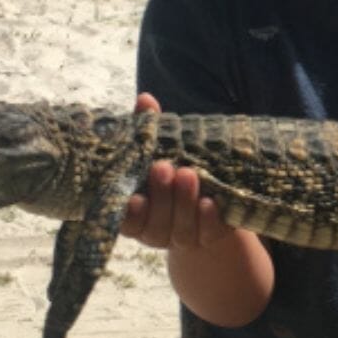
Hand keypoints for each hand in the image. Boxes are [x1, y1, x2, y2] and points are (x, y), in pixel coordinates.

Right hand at [120, 92, 235, 250]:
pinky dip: (209, 219)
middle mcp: (155, 230)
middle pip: (155, 223)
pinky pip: (208, 233)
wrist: (211, 199)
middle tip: (164, 168)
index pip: (126, 220)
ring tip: (189, 174)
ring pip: (181, 229)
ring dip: (184, 202)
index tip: (135, 197)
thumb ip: (149, 131)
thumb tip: (145, 100)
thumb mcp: (161, 151)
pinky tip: (211, 203)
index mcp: (136, 212)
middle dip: (161, 196)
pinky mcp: (209, 237)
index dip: (129, 213)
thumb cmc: (174, 171)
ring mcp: (183, 237)